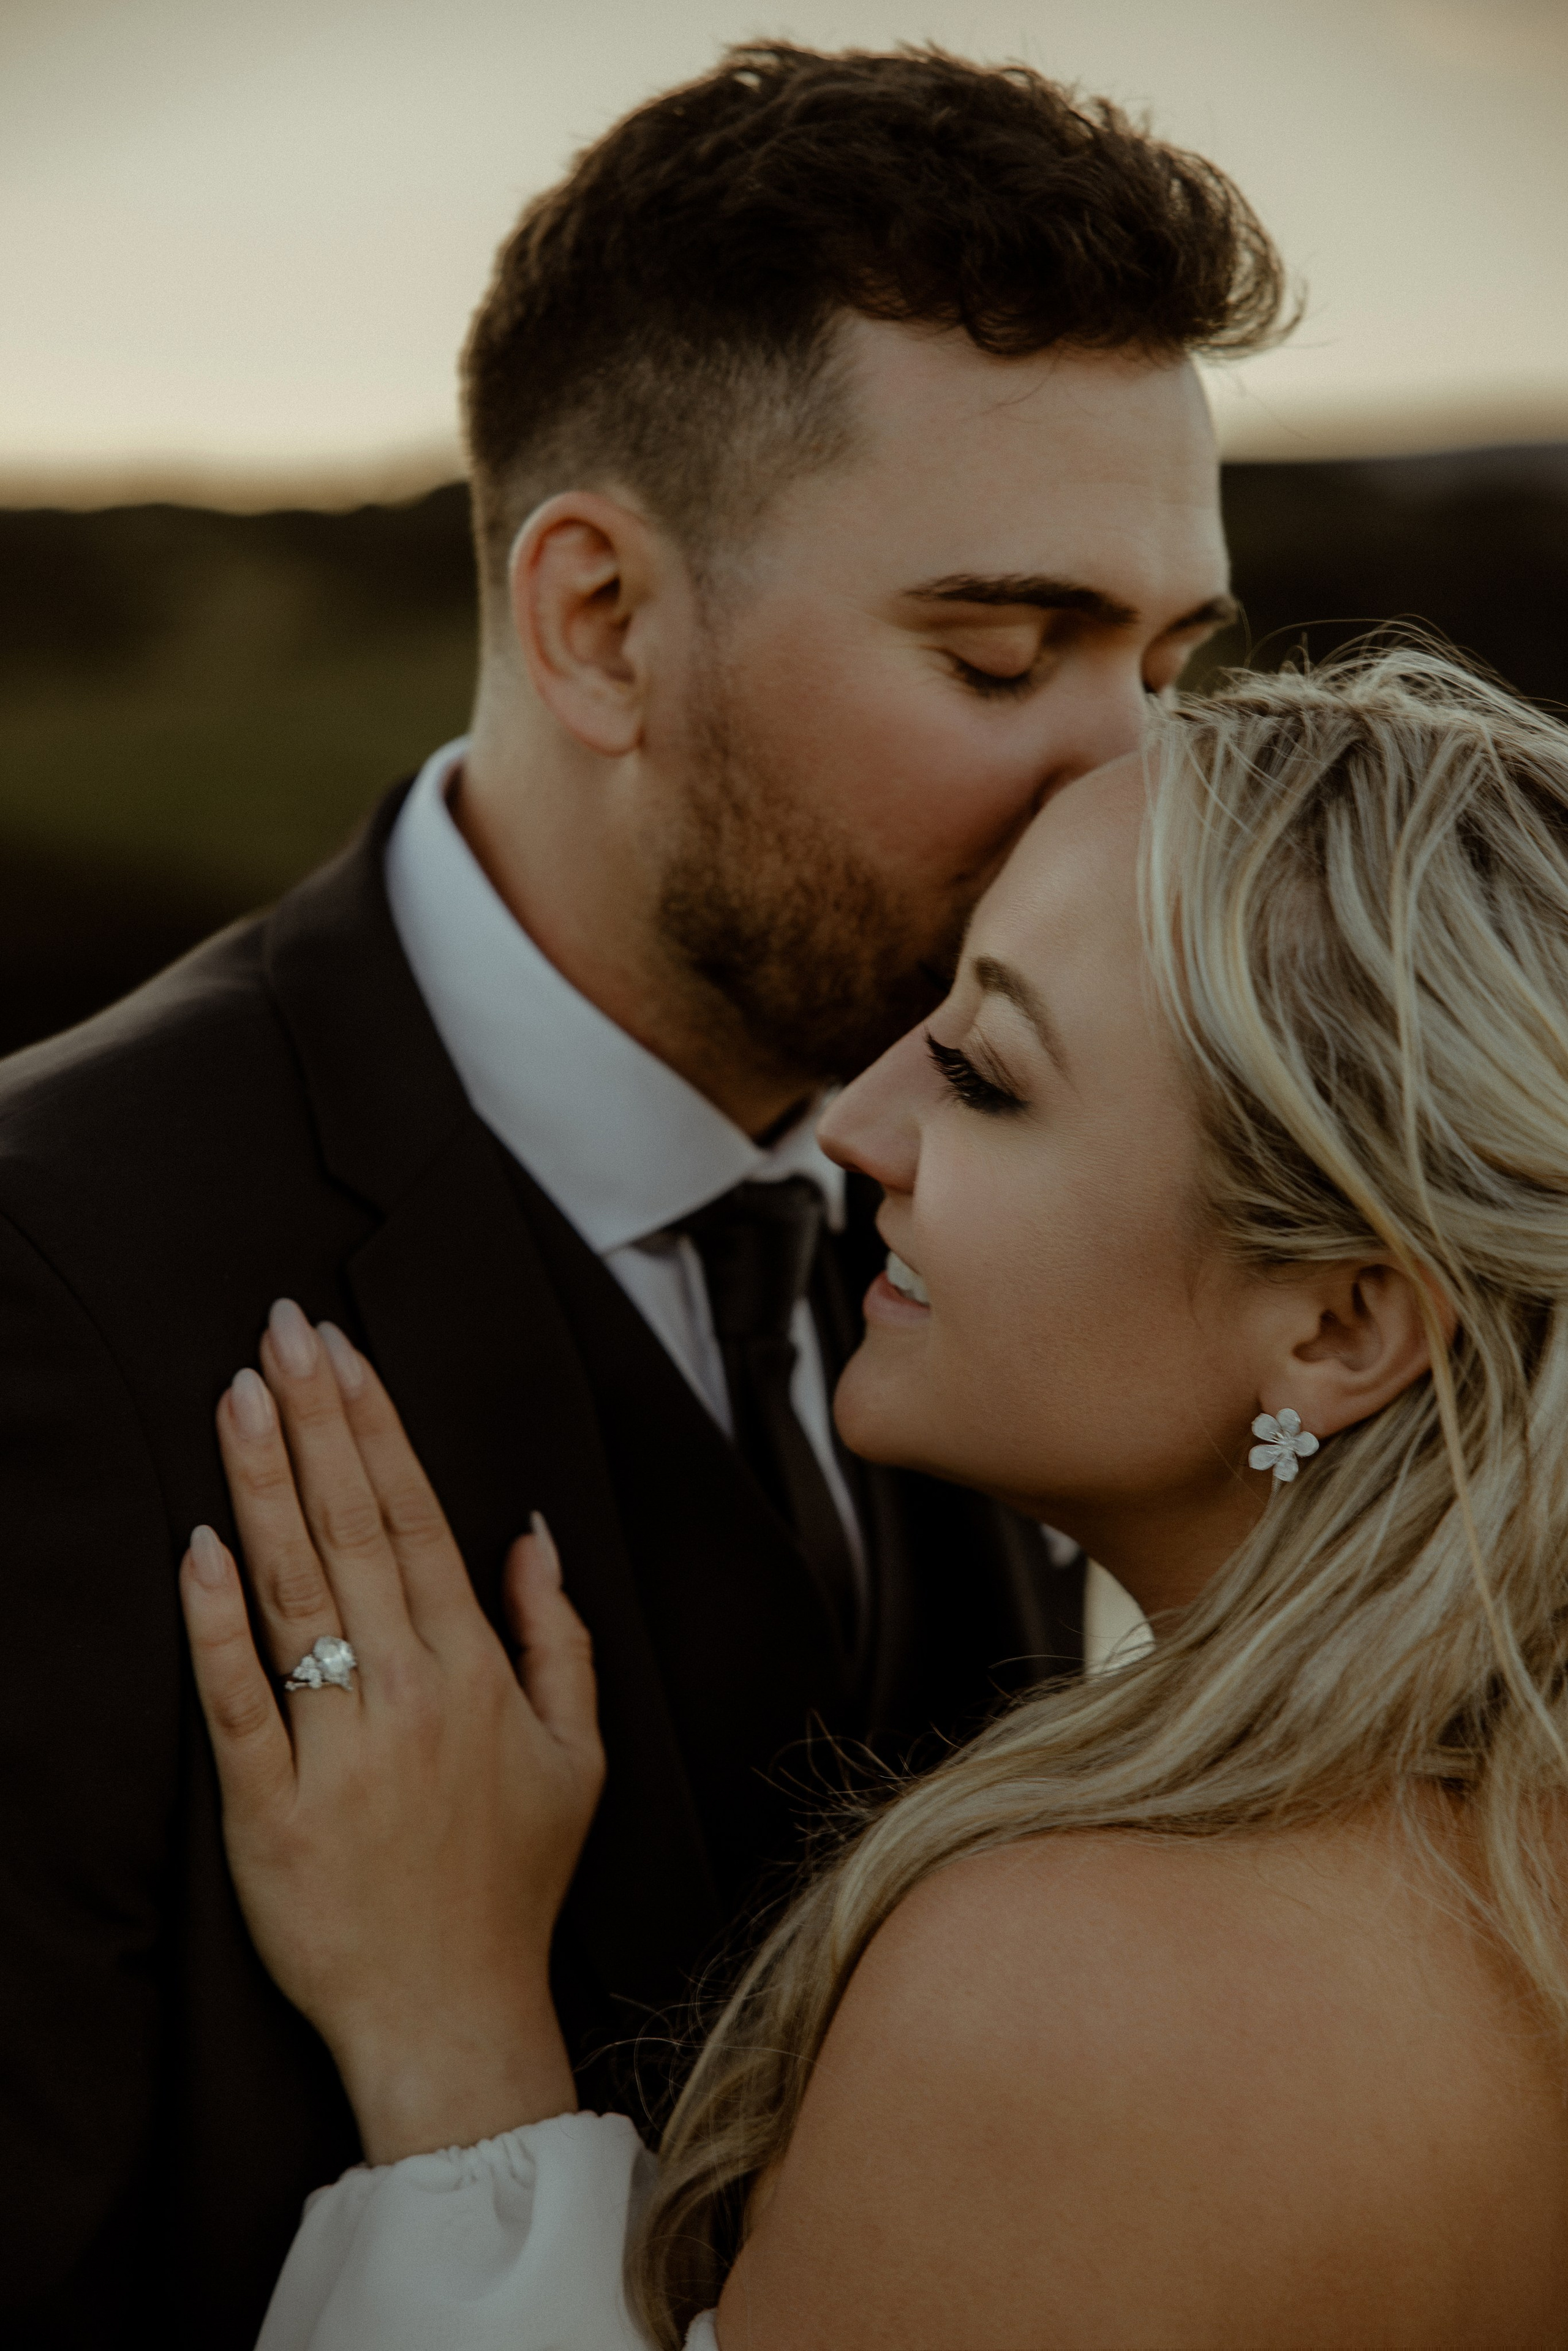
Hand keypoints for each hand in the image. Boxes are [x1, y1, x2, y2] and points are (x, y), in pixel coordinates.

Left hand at [178, 1299, 604, 2162]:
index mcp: (475, 1672)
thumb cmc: (512, 1882)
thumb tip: (533, 1533)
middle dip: (317, 1418)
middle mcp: (407, 1693)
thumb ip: (562, 1635)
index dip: (378, 1428)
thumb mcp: (577, 1754)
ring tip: (238, 1394)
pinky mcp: (267, 1808)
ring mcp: (336, 1747)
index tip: (345, 1352)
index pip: (417, 1519)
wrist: (451, 2014)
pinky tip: (197, 1548)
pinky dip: (214, 1625)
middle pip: (352, 1529)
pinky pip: (237, 1700)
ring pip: (294, 1591)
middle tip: (282, 1328)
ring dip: (264, 1485)